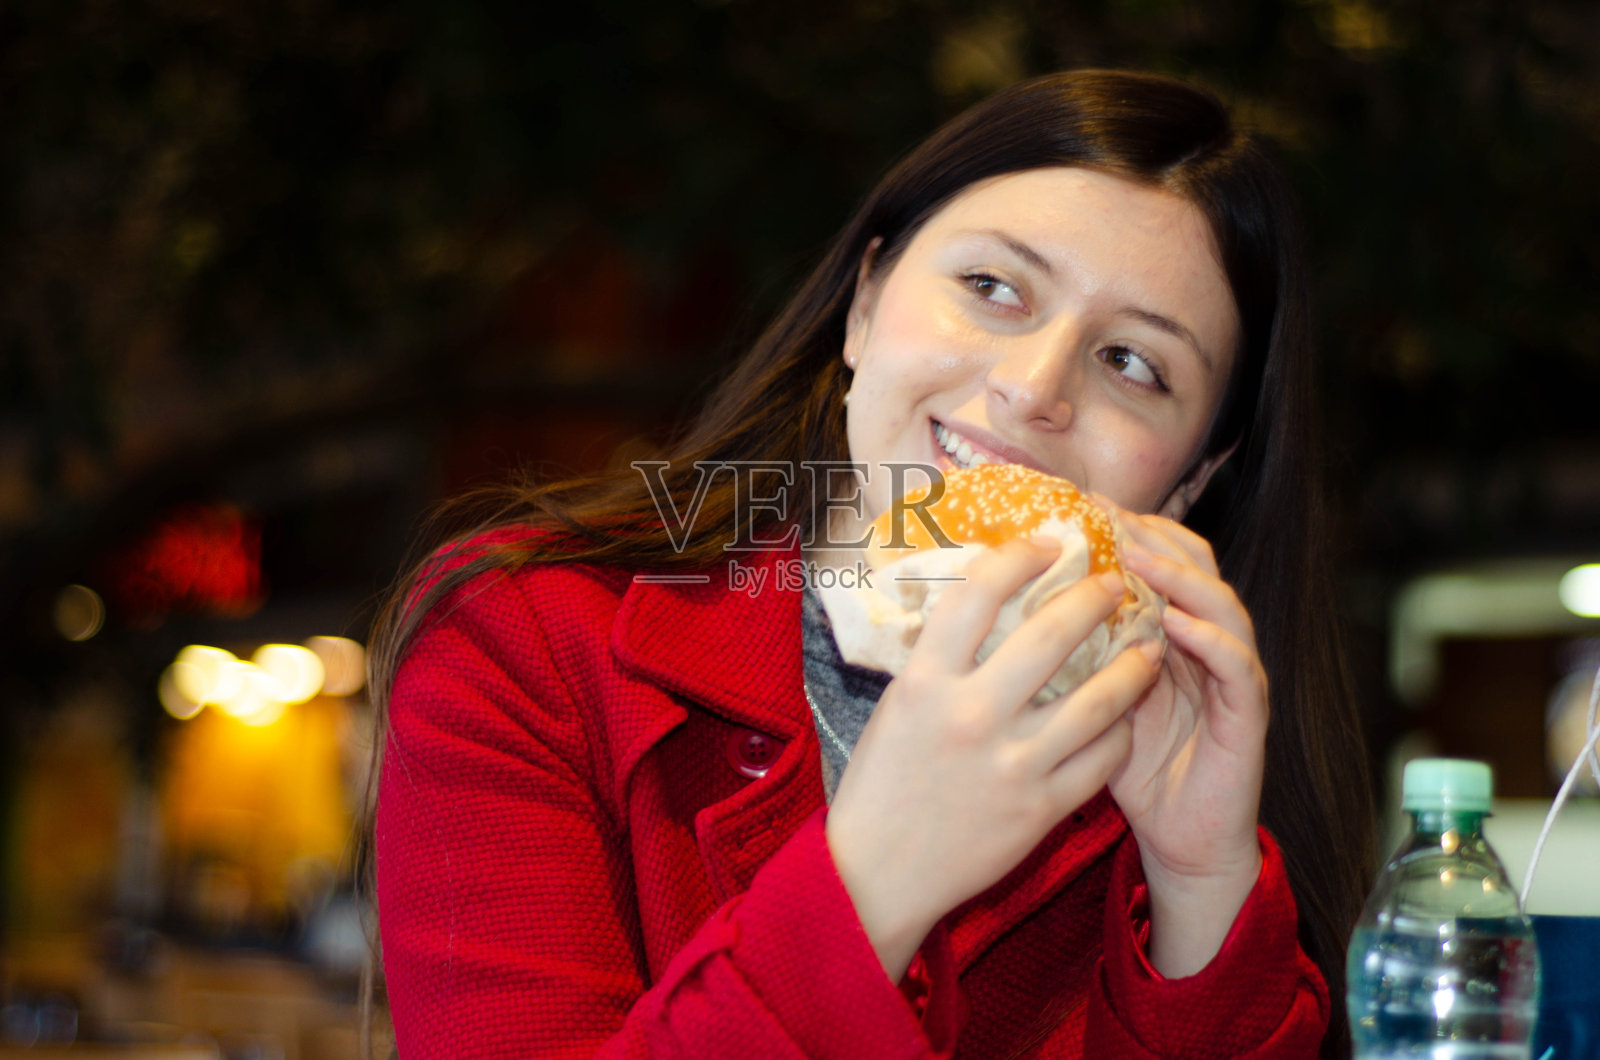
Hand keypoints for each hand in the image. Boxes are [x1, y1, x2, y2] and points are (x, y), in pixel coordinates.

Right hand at [825, 537, 1161, 980]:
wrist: (876, 874)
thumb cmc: (883, 781)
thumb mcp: (900, 705)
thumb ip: (941, 658)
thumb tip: (990, 598)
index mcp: (925, 682)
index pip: (977, 594)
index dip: (1019, 557)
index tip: (1047, 542)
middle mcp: (971, 716)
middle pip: (1051, 636)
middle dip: (1095, 598)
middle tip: (1115, 583)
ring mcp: (1011, 765)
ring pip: (1097, 699)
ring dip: (1132, 665)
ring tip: (1147, 646)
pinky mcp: (1040, 810)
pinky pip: (1101, 758)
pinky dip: (1120, 730)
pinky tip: (1125, 715)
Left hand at [1108, 510, 1268, 976]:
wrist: (1180, 840)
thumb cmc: (1130, 769)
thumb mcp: (1087, 701)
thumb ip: (1065, 655)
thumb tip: (1000, 613)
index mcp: (1166, 632)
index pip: (1156, 558)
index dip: (1124, 527)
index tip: (1077, 503)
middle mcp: (1205, 642)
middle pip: (1194, 564)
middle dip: (1151, 535)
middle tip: (1107, 514)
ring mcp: (1232, 675)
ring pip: (1221, 605)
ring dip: (1179, 577)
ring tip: (1137, 559)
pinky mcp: (1248, 715)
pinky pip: (1238, 667)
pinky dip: (1211, 640)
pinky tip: (1177, 624)